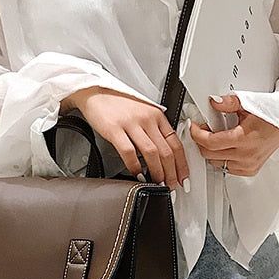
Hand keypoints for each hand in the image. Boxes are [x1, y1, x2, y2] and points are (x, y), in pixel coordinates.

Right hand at [60, 86, 188, 188]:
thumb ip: (155, 130)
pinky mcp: (115, 129)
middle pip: (166, 151)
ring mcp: (131, 123)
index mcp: (157, 115)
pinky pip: (129, 152)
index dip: (181, 164)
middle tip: (171, 185)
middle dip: (171, 173)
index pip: (176, 143)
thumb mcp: (143, 113)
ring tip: (157, 183)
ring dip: (157, 172)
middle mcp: (147, 119)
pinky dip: (135, 166)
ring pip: (152, 153)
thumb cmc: (118, 105)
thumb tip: (165, 155)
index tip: (182, 176)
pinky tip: (137, 174)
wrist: (96, 93)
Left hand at [189, 94, 278, 175]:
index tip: (194, 126)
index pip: (210, 143)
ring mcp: (248, 165)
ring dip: (210, 151)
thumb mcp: (248, 103)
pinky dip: (221, 158)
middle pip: (209, 154)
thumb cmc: (271, 114)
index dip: (197, 134)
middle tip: (203, 129)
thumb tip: (213, 102)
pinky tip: (225, 147)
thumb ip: (228, 102)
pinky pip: (226, 168)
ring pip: (216, 163)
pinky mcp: (249, 170)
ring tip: (215, 137)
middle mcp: (246, 156)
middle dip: (201, 141)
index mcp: (244, 139)